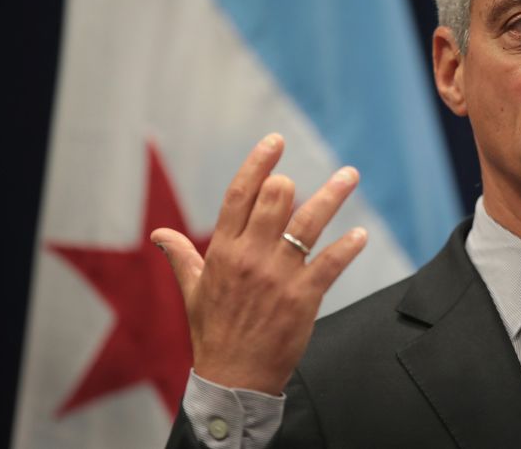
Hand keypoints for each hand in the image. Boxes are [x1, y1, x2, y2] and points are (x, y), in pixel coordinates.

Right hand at [151, 133, 366, 393]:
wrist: (234, 378)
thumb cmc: (214, 333)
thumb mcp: (193, 291)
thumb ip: (181, 256)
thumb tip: (159, 234)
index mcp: (224, 251)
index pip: (240, 195)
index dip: (258, 163)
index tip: (275, 141)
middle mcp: (251, 257)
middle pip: (275, 200)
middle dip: (289, 184)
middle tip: (299, 182)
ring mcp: (279, 276)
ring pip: (309, 223)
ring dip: (333, 195)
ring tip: (350, 174)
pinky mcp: (303, 297)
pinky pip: (331, 263)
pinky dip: (348, 247)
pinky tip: (361, 234)